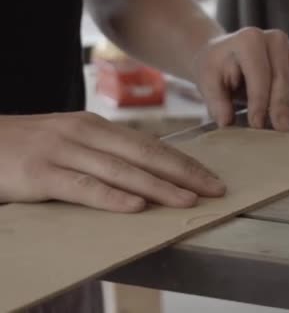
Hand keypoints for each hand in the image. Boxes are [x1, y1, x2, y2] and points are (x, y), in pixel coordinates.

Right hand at [0, 112, 225, 212]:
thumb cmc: (29, 147)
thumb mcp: (72, 142)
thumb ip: (105, 154)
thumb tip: (148, 175)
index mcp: (96, 127)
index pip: (150, 145)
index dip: (183, 162)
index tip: (210, 178)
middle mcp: (84, 134)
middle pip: (144, 154)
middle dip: (183, 173)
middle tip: (214, 190)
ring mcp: (62, 151)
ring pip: (119, 170)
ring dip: (158, 186)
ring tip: (187, 201)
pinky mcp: (39, 173)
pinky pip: (81, 187)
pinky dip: (111, 197)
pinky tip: (135, 206)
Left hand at [194, 28, 288, 131]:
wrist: (225, 56)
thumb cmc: (218, 67)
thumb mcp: (207, 81)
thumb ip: (216, 101)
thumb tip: (226, 120)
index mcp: (249, 40)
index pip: (260, 74)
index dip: (259, 102)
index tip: (256, 124)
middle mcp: (274, 40)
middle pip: (284, 78)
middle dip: (280, 108)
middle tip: (278, 130)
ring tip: (287, 124)